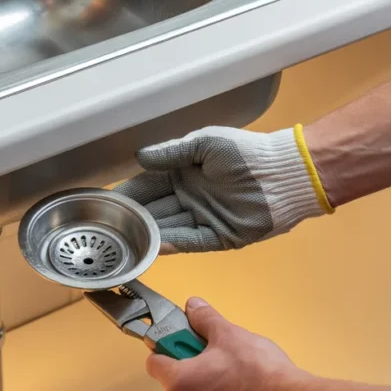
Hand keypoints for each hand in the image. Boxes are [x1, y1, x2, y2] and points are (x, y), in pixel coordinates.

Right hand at [114, 126, 330, 252]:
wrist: (285, 172)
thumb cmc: (246, 152)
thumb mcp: (204, 143)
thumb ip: (171, 153)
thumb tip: (139, 157)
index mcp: (183, 173)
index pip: (148, 185)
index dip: (128, 193)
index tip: (105, 202)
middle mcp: (189, 198)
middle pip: (154, 210)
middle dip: (131, 218)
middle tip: (105, 227)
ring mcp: (203, 218)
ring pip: (168, 228)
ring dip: (147, 234)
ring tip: (122, 241)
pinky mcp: (218, 237)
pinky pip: (190, 242)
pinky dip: (172, 244)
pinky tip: (153, 246)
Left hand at [146, 298, 306, 390]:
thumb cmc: (258, 373)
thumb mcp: (228, 334)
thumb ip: (204, 319)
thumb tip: (193, 308)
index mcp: (179, 384)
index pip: (154, 362)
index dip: (167, 347)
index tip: (182, 339)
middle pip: (178, 382)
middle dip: (194, 366)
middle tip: (218, 354)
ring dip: (210, 386)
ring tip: (237, 374)